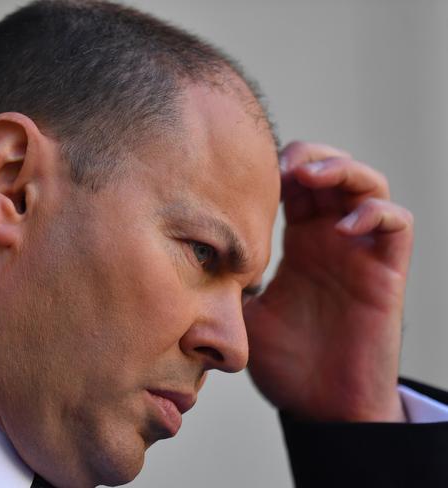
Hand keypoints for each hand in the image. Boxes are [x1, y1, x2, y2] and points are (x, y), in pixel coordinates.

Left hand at [244, 141, 413, 421]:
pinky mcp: (386, 272)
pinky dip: (375, 213)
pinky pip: (396, 225)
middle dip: (307, 157)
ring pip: (367, 185)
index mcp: (298, 242)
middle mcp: (330, 239)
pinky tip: (345, 226)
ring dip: (341, 170)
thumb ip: (223, 279)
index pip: (294, 186)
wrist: (321, 405)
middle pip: (330, 171)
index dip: (276, 169)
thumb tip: (183, 254)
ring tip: (310, 177)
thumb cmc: (284, 362)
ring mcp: (360, 252)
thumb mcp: (242, 311)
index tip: (246, 170)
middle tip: (280, 163)